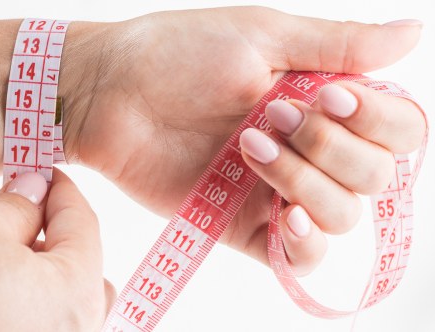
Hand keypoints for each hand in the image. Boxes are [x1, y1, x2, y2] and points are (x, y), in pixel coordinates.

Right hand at [0, 170, 113, 330]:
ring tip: (4, 249)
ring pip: (64, 301)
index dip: (63, 191)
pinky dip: (28, 299)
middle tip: (27, 210)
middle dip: (58, 233)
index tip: (47, 175)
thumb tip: (35, 189)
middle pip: (83, 267)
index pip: (84, 225)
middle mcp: (74, 331)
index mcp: (76, 294)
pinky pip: (40, 321)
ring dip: (44, 269)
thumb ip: (22, 205)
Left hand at [59, 7, 425, 274]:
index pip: (398, 130)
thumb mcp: (263, 35)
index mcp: (322, 102)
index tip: (329, 94)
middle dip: (333, 147)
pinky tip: (283, 216)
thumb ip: (339, 43)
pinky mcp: (241, 226)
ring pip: (343, 215)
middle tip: (275, 115)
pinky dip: (304, 242)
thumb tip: (415, 32)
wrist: (110, 93)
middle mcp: (308, 149)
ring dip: (308, 182)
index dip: (379, 120)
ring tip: (248, 147)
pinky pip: (299, 257)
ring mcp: (276, 190)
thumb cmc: (178, 53)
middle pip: (376, 176)